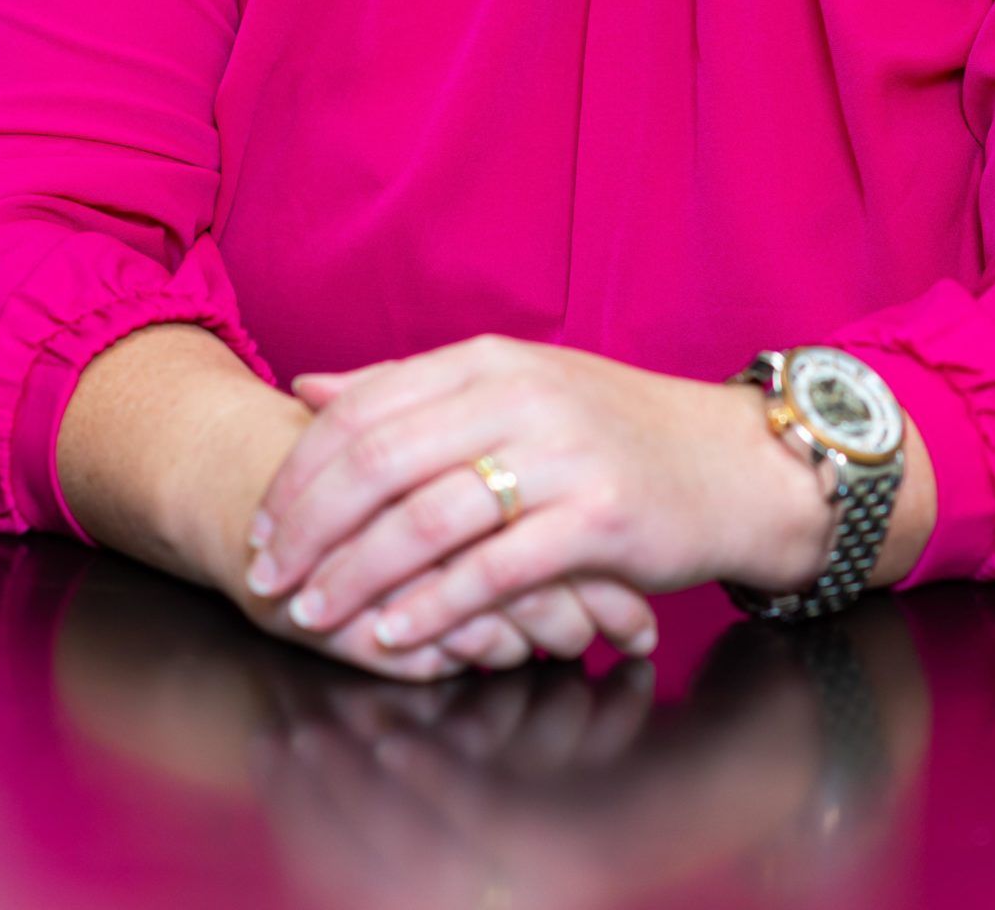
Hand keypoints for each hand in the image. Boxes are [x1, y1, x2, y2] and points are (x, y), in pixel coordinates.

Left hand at [242, 336, 836, 666]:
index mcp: (489, 361)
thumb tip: (311, 389)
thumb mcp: (515, 387)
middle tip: (268, 580)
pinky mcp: (599, 518)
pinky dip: (435, 606)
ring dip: (357, 575)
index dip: (300, 472)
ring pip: (427, 518)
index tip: (260, 525)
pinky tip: (397, 634)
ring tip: (315, 616)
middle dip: (309, 529)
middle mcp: (520, 396)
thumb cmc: (615, 432)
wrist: (734, 465)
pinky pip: (495, 569)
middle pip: (381, 461)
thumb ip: (412, 390)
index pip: (364, 409)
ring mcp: (562, 455)